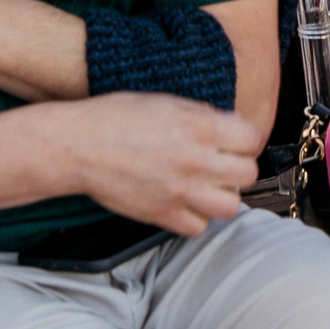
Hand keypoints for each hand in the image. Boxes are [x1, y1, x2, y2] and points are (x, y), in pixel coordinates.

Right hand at [61, 91, 263, 236]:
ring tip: (208, 186)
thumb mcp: (164, 101)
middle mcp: (194, 159)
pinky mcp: (162, 214)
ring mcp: (180, 191)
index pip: (251, 138)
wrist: (78, 146)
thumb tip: (224, 126)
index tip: (234, 140)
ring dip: (223, 196)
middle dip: (238, 167)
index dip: (243, 139)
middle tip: (223, 163)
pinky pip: (198, 227)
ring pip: (230, 206)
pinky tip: (186, 202)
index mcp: (198, 126)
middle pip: (247, 174)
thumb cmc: (112, 118)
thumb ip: (200, 115)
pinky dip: (196, 218)